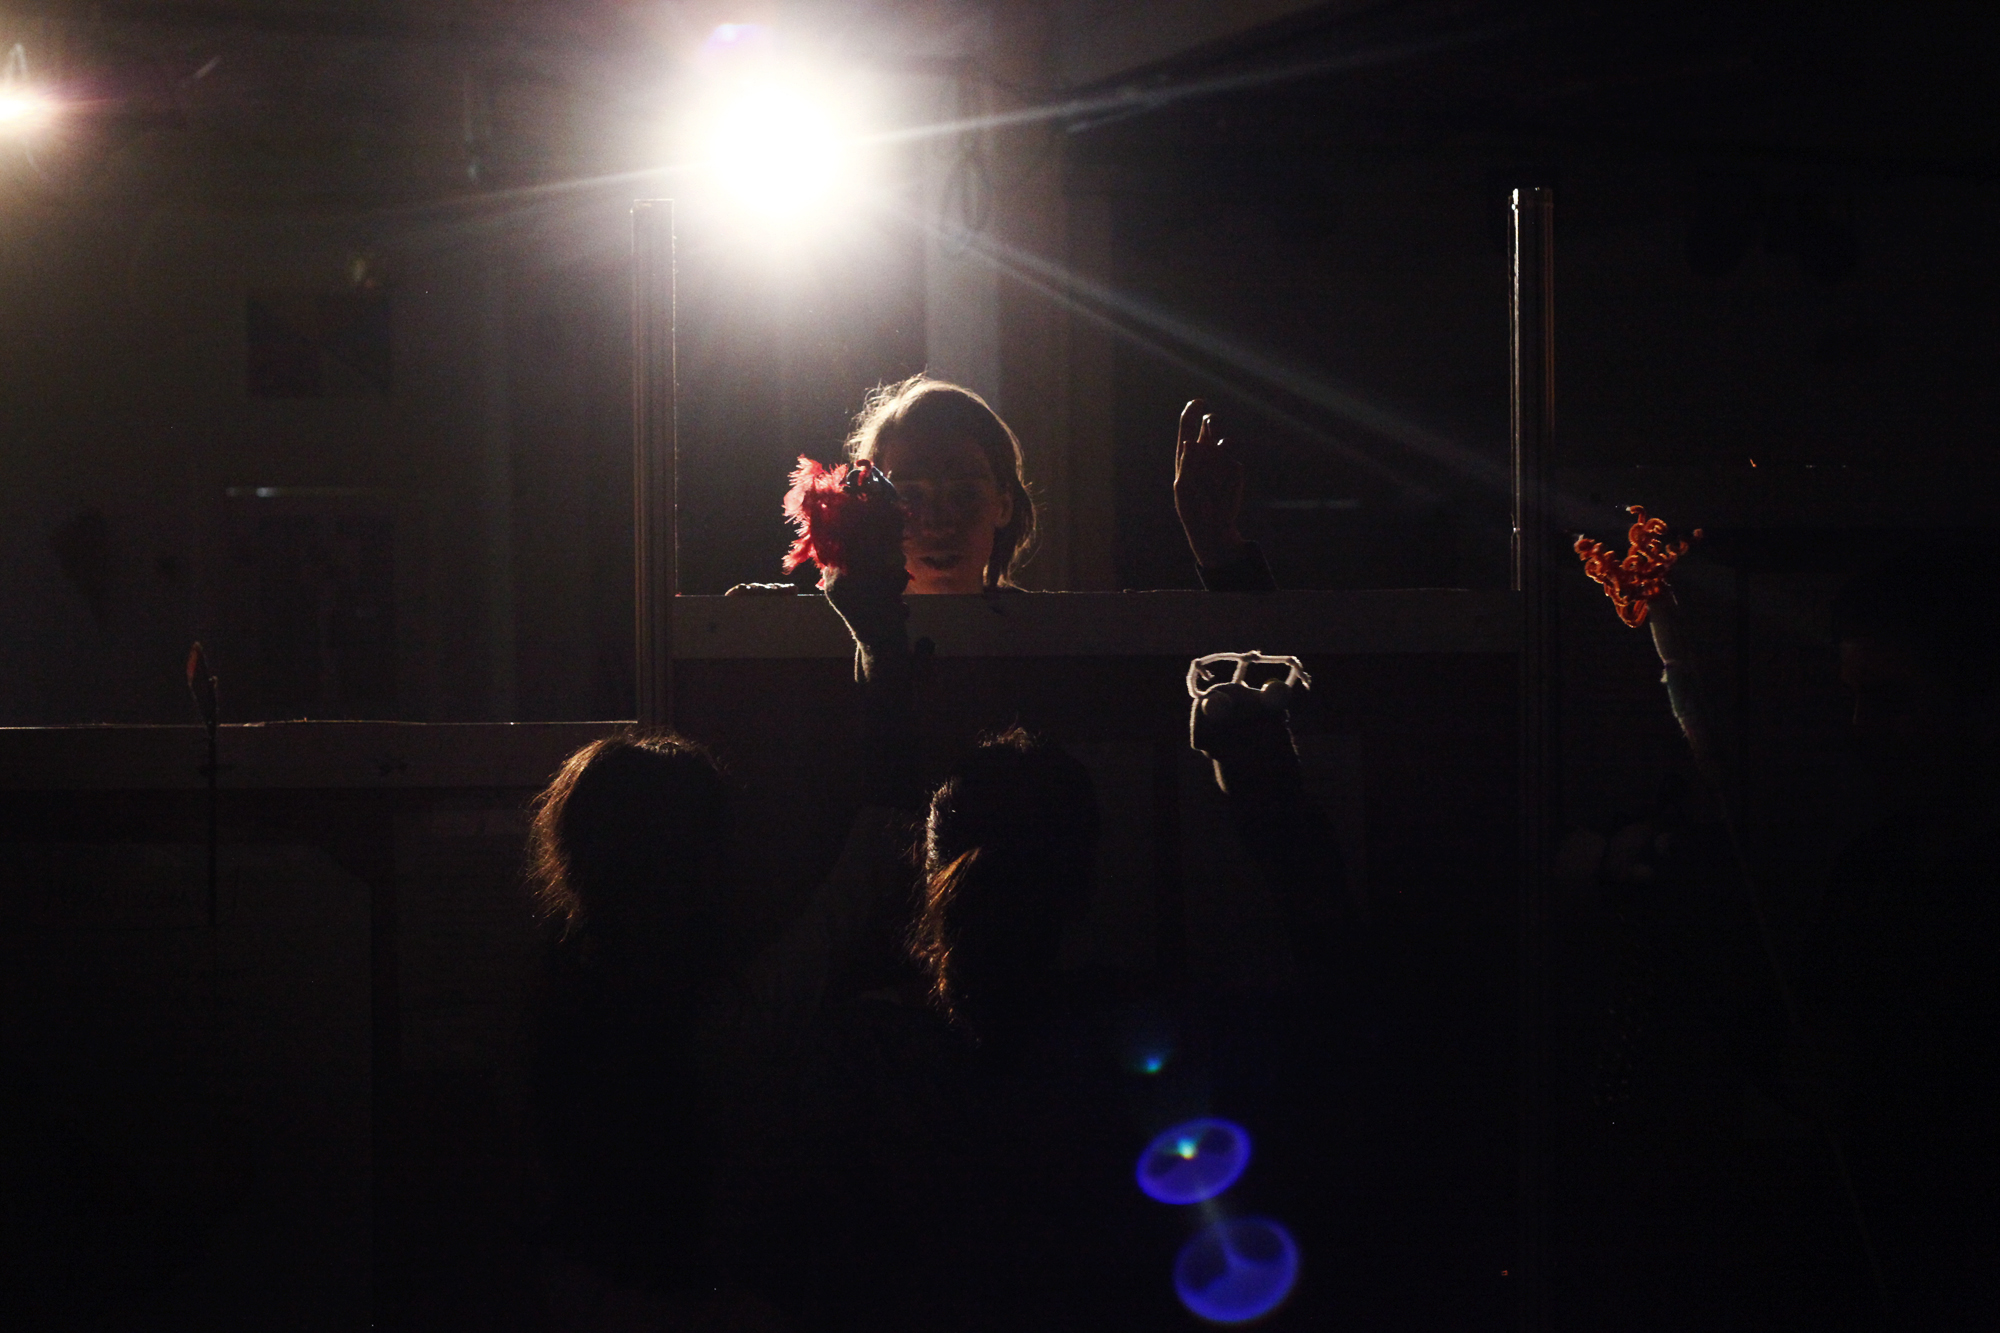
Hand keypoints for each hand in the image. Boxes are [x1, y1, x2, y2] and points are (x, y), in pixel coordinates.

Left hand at [1173, 398, 1247, 568]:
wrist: (1212, 526)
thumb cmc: (1192, 508)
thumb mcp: (1184, 487)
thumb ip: (1187, 464)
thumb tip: (1189, 442)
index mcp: (1188, 453)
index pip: (1189, 425)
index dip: (1192, 411)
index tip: (1198, 402)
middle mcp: (1205, 452)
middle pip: (1210, 425)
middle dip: (1212, 421)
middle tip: (1211, 423)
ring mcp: (1221, 460)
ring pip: (1225, 439)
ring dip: (1221, 441)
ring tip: (1218, 449)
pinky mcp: (1234, 470)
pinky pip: (1233, 462)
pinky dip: (1227, 469)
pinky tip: (1222, 487)